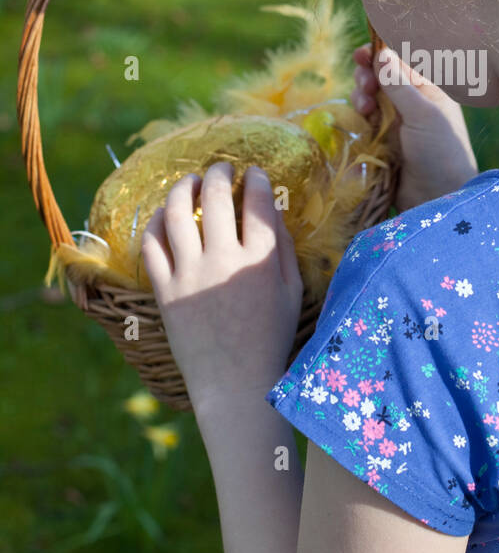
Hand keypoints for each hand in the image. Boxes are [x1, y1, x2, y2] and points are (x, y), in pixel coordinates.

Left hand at [140, 162, 303, 409]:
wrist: (234, 383)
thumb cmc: (270, 339)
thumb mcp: (292, 293)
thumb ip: (284, 250)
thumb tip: (274, 211)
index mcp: (261, 261)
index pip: (258, 203)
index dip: (256, 181)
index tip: (254, 174)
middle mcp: (224, 261)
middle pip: (217, 197)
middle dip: (219, 173)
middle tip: (221, 169)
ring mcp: (191, 274)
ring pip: (178, 213)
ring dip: (184, 187)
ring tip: (189, 182)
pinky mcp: (165, 290)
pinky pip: (153, 244)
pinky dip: (157, 222)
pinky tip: (166, 214)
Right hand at [351, 43, 477, 212]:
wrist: (437, 198)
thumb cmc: (440, 152)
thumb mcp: (424, 115)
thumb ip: (399, 85)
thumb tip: (382, 53)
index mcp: (427, 91)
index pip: (399, 64)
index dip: (378, 56)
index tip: (361, 55)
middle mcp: (410, 104)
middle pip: (379, 80)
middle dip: (367, 78)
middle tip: (364, 86)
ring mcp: (395, 124)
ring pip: (369, 100)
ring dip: (361, 97)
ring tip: (364, 108)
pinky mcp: (382, 143)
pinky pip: (364, 123)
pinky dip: (359, 118)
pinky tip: (361, 121)